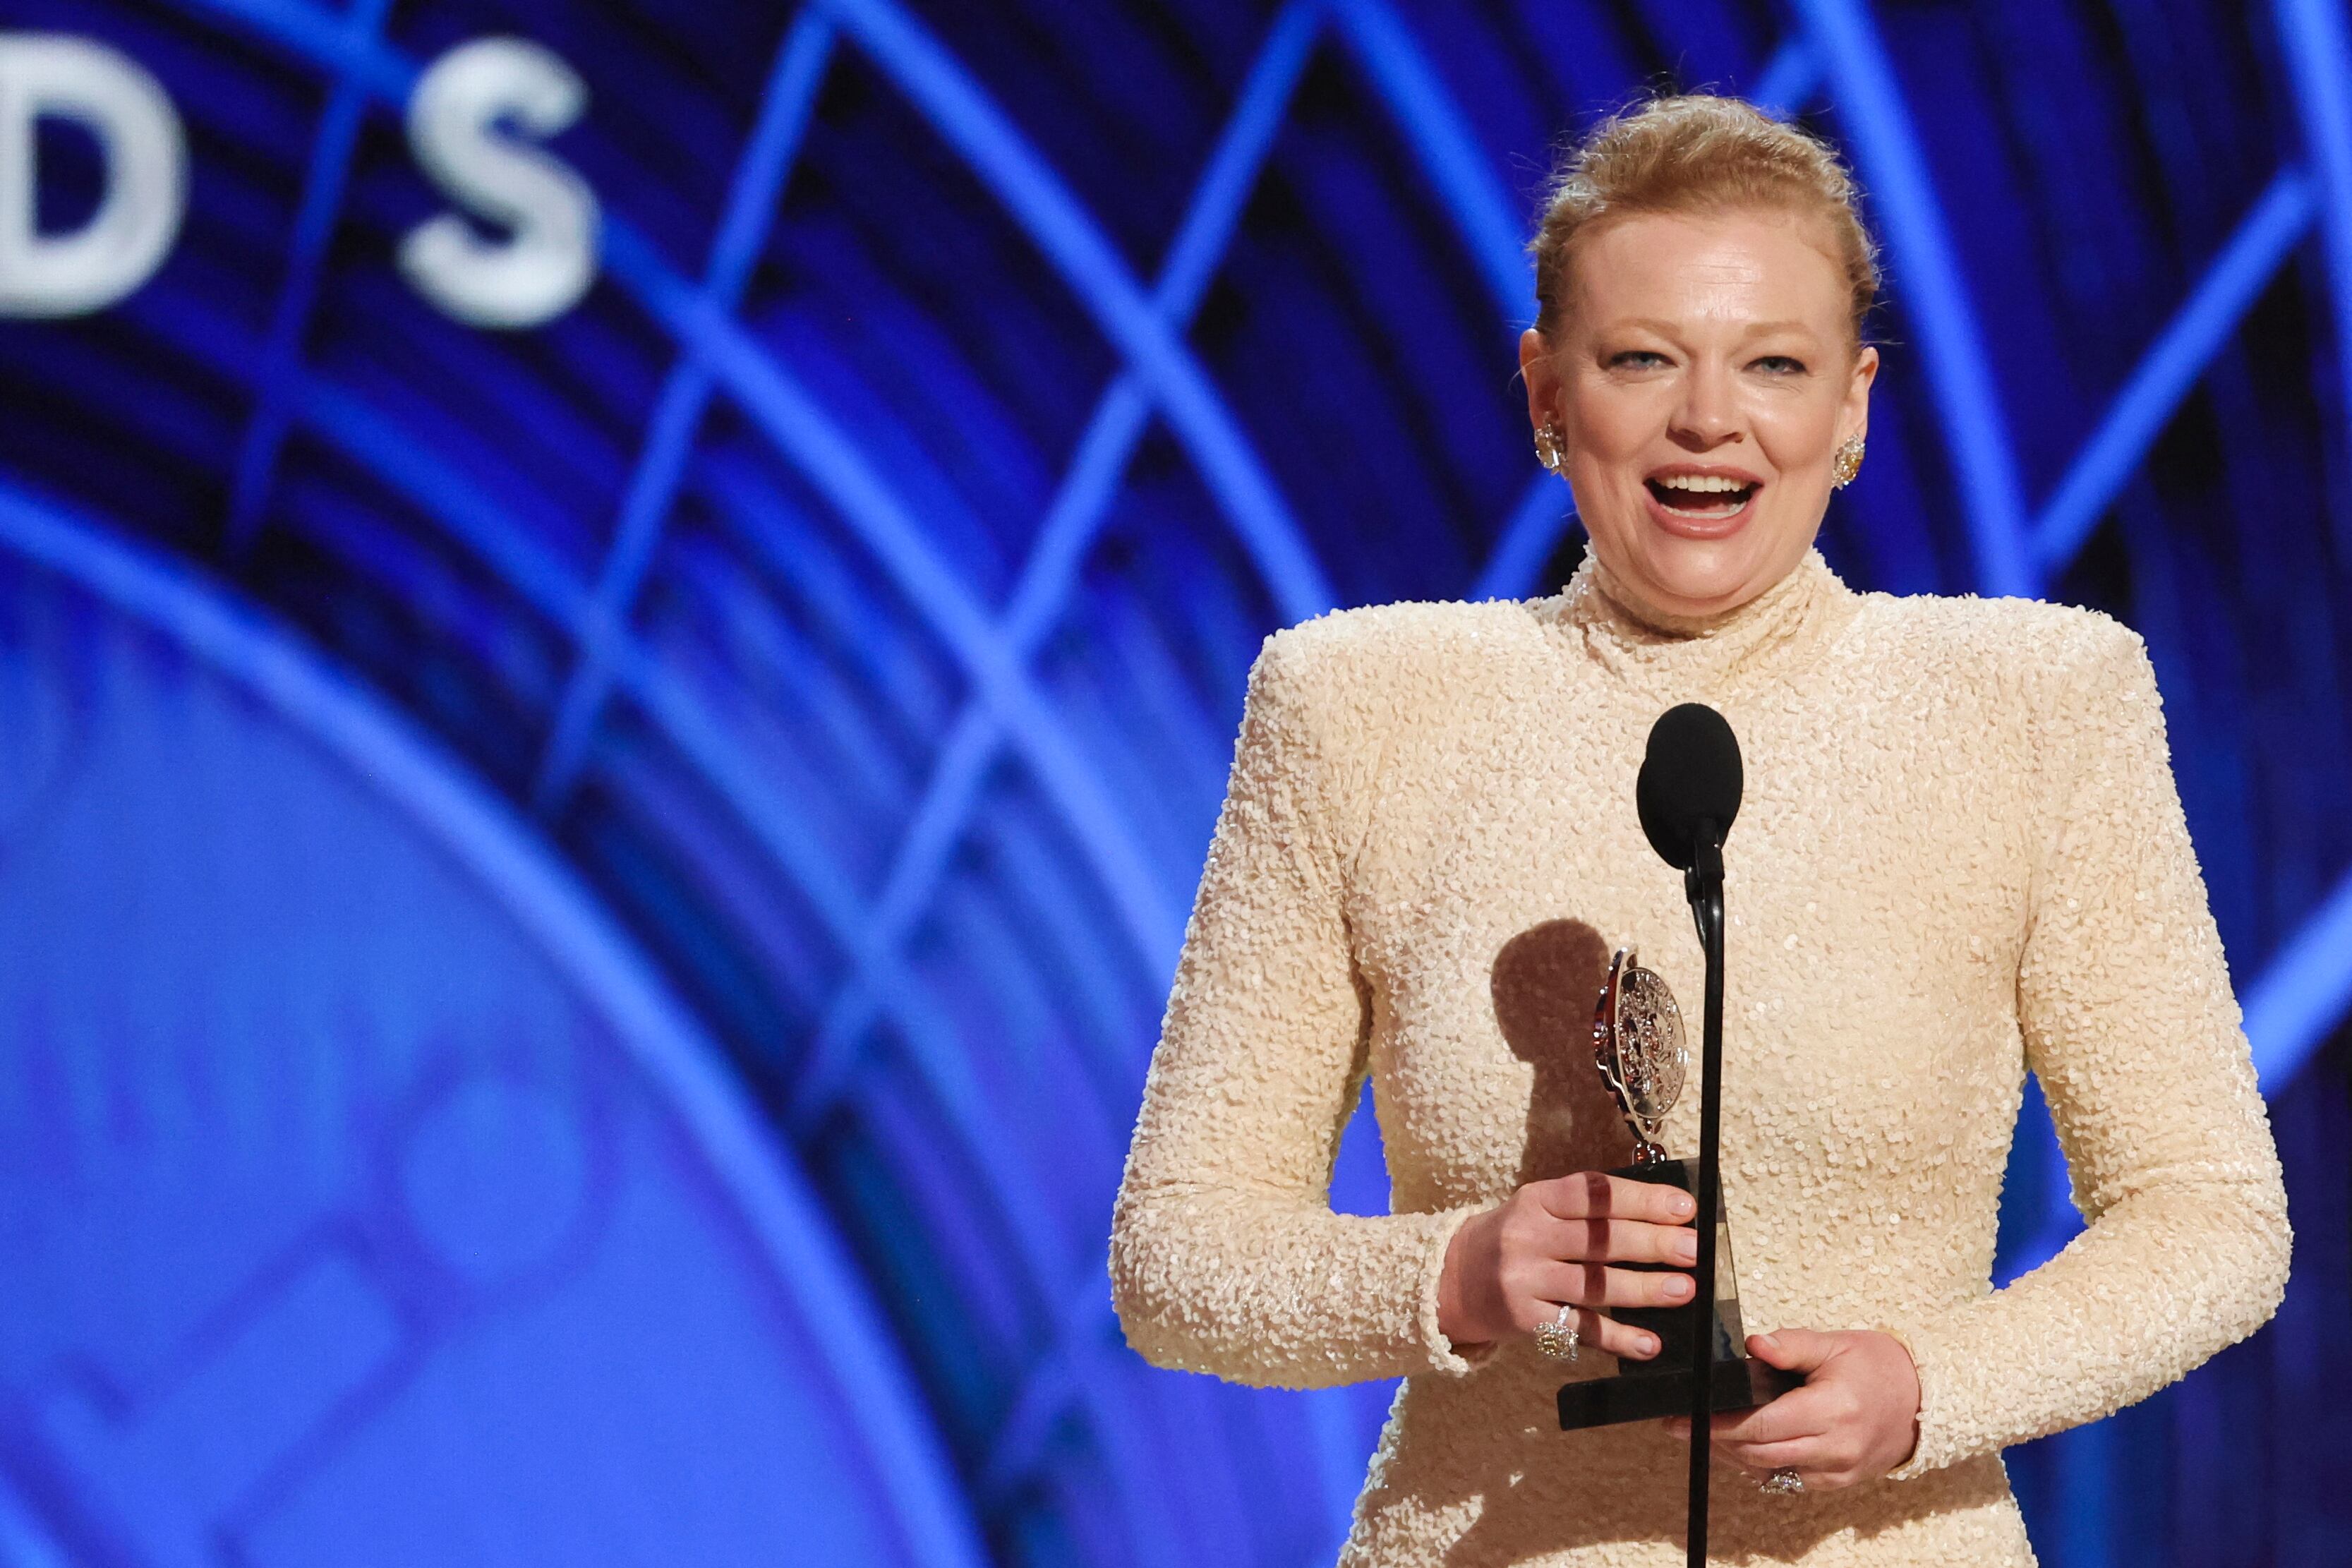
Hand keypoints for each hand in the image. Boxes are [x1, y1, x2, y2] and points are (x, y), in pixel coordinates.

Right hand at [1437, 1171, 1699, 1359]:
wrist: (1450, 1281)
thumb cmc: (1511, 1240)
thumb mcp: (1537, 1211)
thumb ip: (1585, 1212)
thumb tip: (1658, 1218)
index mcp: (1535, 1199)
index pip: (1593, 1194)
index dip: (1641, 1199)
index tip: (1683, 1207)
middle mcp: (1527, 1235)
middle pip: (1598, 1239)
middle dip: (1652, 1242)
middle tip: (1693, 1250)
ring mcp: (1524, 1279)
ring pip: (1594, 1285)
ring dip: (1644, 1289)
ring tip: (1684, 1290)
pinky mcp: (1525, 1319)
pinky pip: (1579, 1330)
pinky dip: (1617, 1337)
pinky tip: (1649, 1343)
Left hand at [1664, 1328, 1920, 1489]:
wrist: (1923, 1402)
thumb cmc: (1877, 1366)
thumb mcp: (1835, 1344)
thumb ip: (1791, 1345)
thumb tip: (1752, 1344)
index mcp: (1833, 1409)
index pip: (1763, 1425)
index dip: (1720, 1423)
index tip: (1686, 1417)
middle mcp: (1835, 1447)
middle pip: (1759, 1452)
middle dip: (1716, 1439)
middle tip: (1681, 1425)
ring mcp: (1836, 1470)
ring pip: (1769, 1470)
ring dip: (1732, 1454)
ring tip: (1702, 1432)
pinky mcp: (1836, 1482)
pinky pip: (1787, 1478)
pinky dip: (1760, 1464)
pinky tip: (1740, 1446)